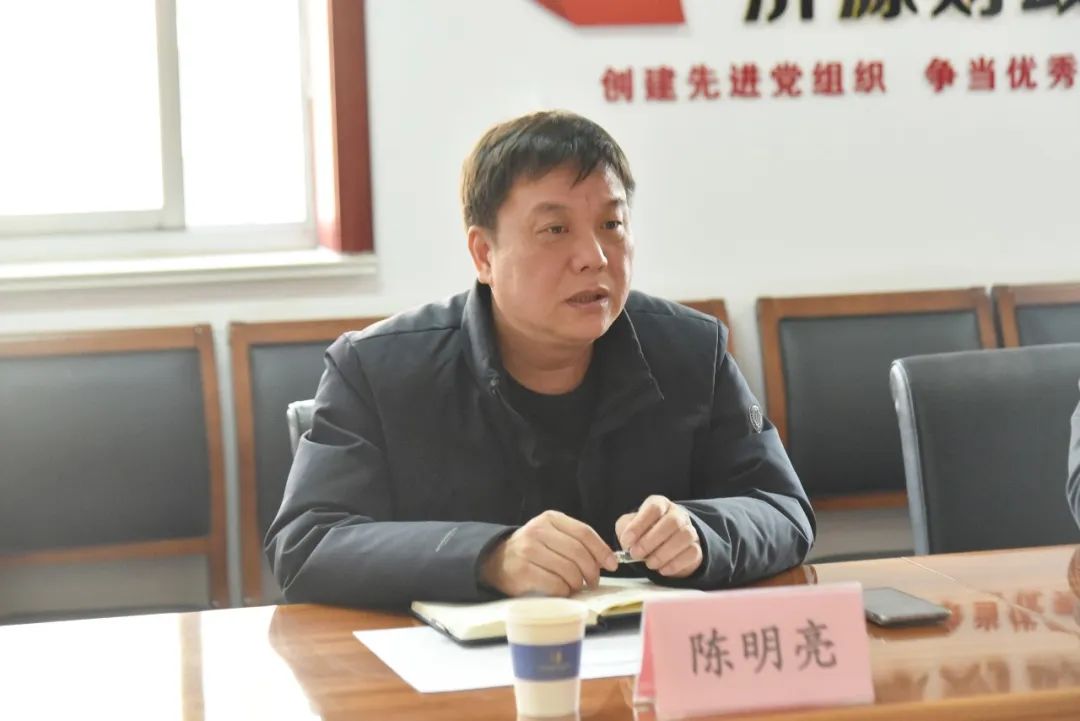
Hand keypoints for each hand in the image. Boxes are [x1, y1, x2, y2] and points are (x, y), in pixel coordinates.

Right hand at [481, 510, 617, 596]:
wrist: (495, 560)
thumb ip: (576, 541)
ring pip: (569, 570)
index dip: (602, 550)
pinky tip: (561, 590)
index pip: (584, 533)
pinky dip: (564, 591)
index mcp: (550, 519)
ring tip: (575, 586)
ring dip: (577, 583)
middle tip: (592, 581)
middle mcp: (538, 531)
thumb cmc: (532, 550)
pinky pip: (556, 585)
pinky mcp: (523, 572)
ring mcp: (528, 551)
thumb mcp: (552, 535)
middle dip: (592, 571)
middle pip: (579, 553)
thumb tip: (607, 560)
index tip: (612, 565)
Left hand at [615, 495, 701, 577]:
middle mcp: (677, 514)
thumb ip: (626, 530)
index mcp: (660, 504)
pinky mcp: (696, 547)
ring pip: (684, 537)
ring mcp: (690, 530)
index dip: (640, 524)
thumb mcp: (628, 526)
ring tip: (649, 564)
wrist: (660, 546)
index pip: (654, 508)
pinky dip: (676, 564)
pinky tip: (662, 569)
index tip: (627, 541)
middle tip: (636, 554)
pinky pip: (692, 553)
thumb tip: (628, 542)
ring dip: (664, 553)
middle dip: (651, 540)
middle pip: (672, 522)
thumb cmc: (642, 533)